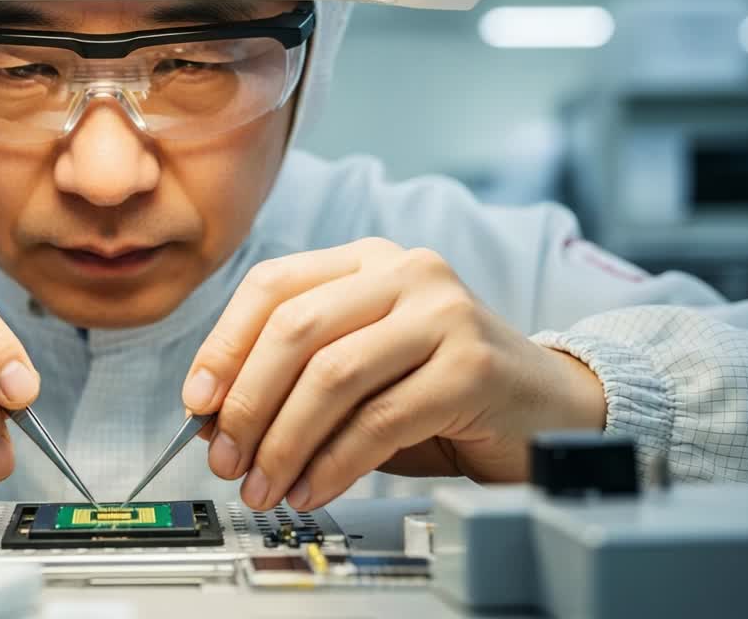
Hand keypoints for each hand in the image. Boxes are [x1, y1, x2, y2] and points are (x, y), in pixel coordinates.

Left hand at [181, 239, 605, 510]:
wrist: (550, 407)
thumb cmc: (444, 388)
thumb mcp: (361, 370)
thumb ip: (296, 378)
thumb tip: (216, 418)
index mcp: (367, 259)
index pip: (272, 285)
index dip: (224, 345)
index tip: (197, 402)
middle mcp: (406, 271)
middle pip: (295, 329)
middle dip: (247, 403)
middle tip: (225, 458)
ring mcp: (443, 313)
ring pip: (332, 375)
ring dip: (284, 442)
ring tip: (264, 485)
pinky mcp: (471, 366)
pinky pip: (378, 420)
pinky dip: (333, 463)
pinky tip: (312, 488)